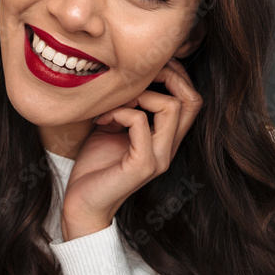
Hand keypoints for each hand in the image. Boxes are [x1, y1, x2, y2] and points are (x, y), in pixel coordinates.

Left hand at [60, 58, 202, 240]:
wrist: (82, 204)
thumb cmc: (95, 166)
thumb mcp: (114, 127)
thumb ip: (128, 106)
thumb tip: (129, 78)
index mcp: (166, 139)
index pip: (192, 99)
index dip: (176, 75)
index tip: (144, 70)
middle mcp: (168, 148)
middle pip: (192, 99)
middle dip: (167, 76)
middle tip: (135, 77)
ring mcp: (158, 158)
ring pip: (171, 107)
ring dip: (140, 94)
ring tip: (115, 103)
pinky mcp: (142, 165)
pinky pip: (140, 122)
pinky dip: (121, 111)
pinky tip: (102, 120)